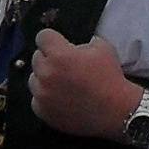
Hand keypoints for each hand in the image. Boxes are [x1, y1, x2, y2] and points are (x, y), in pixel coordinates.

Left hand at [27, 29, 141, 139]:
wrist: (115, 110)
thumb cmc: (109, 77)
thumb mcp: (102, 47)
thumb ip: (82, 42)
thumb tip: (73, 47)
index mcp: (59, 55)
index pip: (42, 37)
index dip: (52, 39)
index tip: (58, 43)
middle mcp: (46, 74)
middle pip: (36, 57)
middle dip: (49, 58)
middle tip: (64, 64)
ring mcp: (43, 95)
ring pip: (33, 79)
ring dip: (44, 77)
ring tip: (60, 82)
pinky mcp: (43, 112)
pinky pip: (36, 99)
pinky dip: (45, 97)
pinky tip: (60, 97)